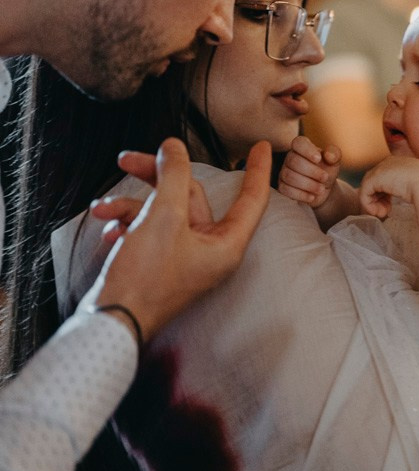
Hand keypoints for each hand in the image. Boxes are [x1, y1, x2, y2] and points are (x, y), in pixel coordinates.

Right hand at [84, 138, 271, 340]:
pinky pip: (149, 231)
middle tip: (128, 159)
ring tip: (103, 208)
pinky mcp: (160, 262)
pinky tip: (107, 229)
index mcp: (227, 244)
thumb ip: (174, 177)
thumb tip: (174, 148)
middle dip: (157, 177)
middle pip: (191, 197)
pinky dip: (128, 225)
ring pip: (164, 211)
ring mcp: (184, 256)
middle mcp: (211, 251)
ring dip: (131, 205)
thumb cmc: (143, 279)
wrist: (109, 323)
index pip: (252, 199)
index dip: (258, 170)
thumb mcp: (162, 218)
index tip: (262, 146)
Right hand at [279, 136, 341, 206]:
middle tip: (325, 178)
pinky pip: (285, 190)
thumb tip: (329, 155)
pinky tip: (312, 197)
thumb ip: (334, 154)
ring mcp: (284, 172)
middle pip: (294, 162)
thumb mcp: (334, 162)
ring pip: (289, 176)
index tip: (319, 159)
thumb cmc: (327, 170)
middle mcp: (290, 158)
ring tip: (321, 189)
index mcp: (302, 147)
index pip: (298, 143)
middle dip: (312, 171)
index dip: (307, 150)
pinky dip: (301, 195)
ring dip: (308, 184)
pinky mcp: (282, 186)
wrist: (323, 189)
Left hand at [360, 155, 418, 217]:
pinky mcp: (375, 177)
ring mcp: (381, 169)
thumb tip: (405, 194)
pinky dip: (368, 205)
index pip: (385, 178)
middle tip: (386, 211)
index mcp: (401, 162)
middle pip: (374, 182)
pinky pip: (364, 193)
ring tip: (383, 213)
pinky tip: (380, 213)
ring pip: (368, 188)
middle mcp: (389, 162)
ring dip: (373, 203)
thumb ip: (409, 186)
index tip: (391, 206)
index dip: (385, 194)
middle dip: (378, 198)